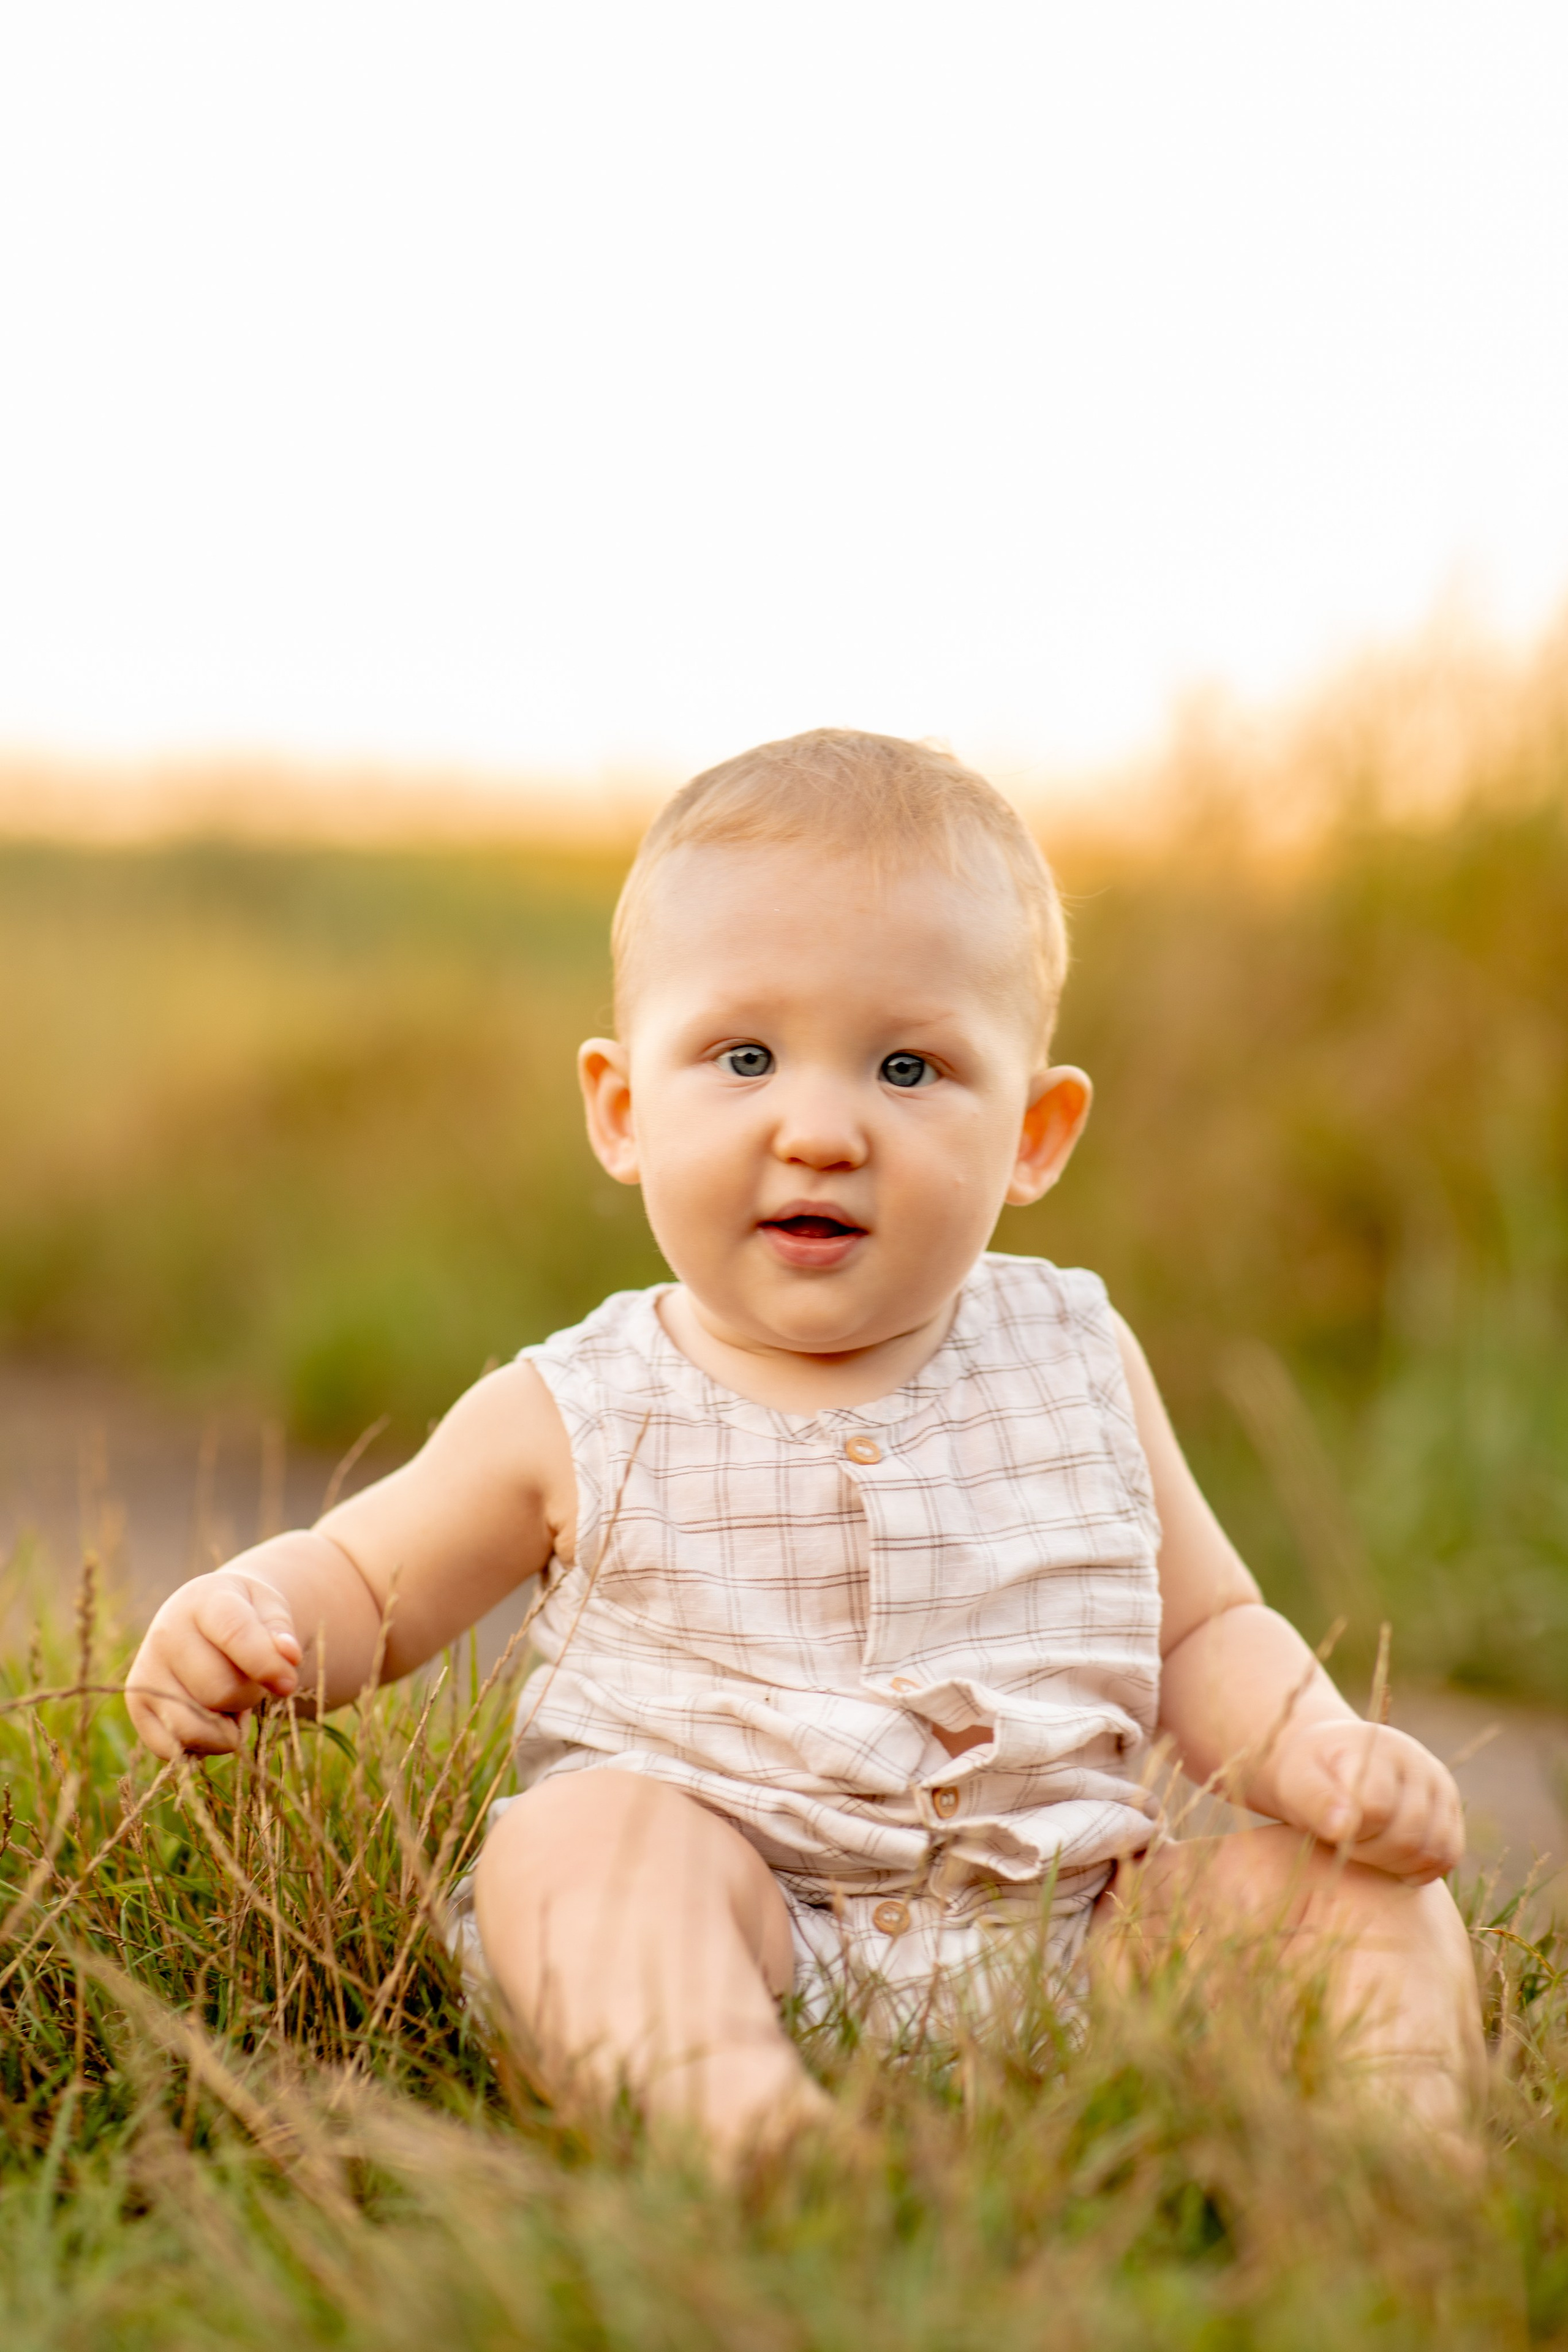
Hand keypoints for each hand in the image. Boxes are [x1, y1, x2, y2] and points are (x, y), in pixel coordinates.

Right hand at [124, 1571, 303, 1759]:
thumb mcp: (270, 1609)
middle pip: (221, 1690)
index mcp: (203, 1600)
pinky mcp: (137, 1708)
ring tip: (230, 1698)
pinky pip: (176, 1749)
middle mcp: (165, 1634)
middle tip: (250, 1681)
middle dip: (249, 1695)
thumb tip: (289, 1657)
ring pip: (198, 1726)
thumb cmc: (246, 1615)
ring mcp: (145, 1673)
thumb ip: (280, 1631)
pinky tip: (212, 1717)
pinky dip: (204, 1745)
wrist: (205, 1620)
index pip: (235, 1634)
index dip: (266, 1665)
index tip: (289, 1684)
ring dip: (228, 1727)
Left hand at [1271, 1716, 1463, 1882]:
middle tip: (1345, 1846)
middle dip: (1371, 1852)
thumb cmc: (1307, 1776)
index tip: (1330, 1830)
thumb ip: (1315, 1801)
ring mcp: (1440, 1784)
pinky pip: (1449, 1855)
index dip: (1351, 1833)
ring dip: (1395, 1865)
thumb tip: (1342, 1827)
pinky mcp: (1450, 1809)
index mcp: (1376, 1746)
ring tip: (1364, 1849)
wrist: (1329, 1765)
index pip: (1376, 1808)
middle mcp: (1417, 1761)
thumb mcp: (1295, 1782)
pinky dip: (1422, 1870)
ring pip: (1433, 1849)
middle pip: (1408, 1834)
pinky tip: (1392, 1866)